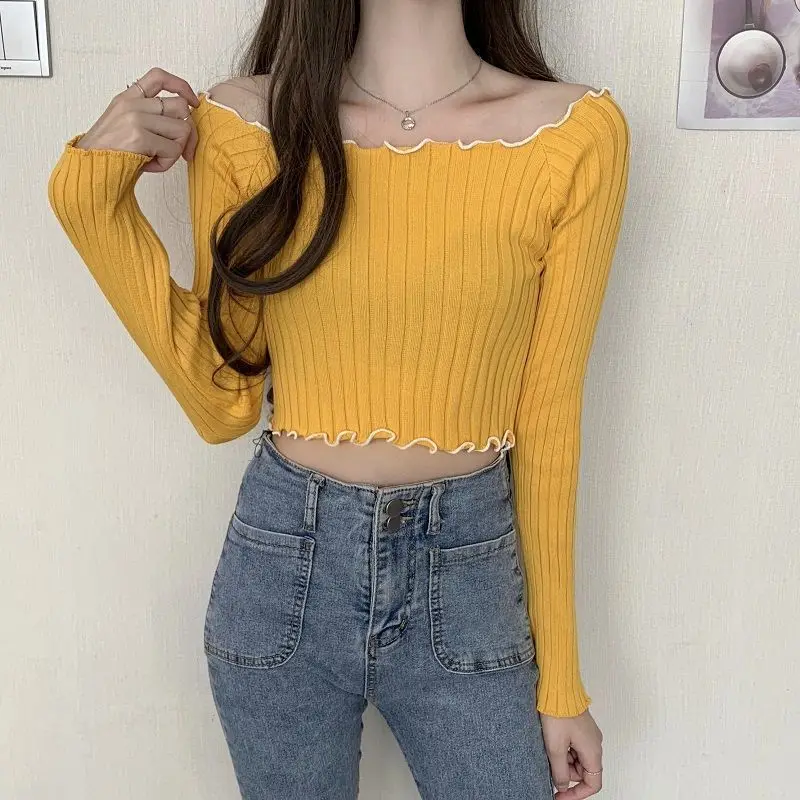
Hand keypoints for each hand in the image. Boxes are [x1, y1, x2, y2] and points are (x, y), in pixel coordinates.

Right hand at [75, 67, 200, 173]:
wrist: (89, 167)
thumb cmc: (110, 151)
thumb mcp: (125, 123)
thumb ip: (150, 115)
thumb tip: (185, 121)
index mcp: (128, 97)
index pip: (159, 77)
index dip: (181, 86)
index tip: (193, 102)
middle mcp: (132, 103)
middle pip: (181, 108)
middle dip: (188, 132)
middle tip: (182, 150)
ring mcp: (136, 118)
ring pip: (182, 130)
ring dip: (175, 150)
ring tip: (157, 158)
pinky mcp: (139, 136)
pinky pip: (172, 150)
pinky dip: (166, 163)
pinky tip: (150, 165)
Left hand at [540, 708, 602, 797]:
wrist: (558, 688)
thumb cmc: (559, 713)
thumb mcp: (555, 748)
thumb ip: (560, 772)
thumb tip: (562, 785)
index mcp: (593, 752)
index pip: (592, 784)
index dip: (577, 794)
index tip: (561, 795)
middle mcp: (595, 744)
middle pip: (583, 772)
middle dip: (567, 773)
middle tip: (550, 765)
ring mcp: (588, 735)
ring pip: (577, 759)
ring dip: (564, 760)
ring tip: (550, 747)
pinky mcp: (581, 728)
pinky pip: (574, 747)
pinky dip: (564, 749)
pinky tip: (553, 740)